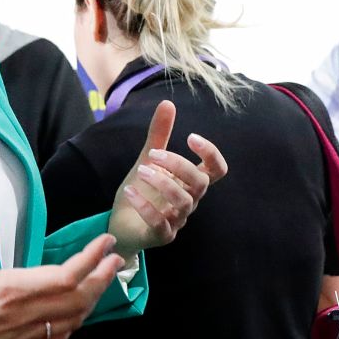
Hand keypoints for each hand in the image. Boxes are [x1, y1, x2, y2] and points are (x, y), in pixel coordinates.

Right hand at [0, 186, 124, 338]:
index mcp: (8, 290)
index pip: (65, 276)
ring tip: (103, 280)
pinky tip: (76, 312)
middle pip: (78, 299)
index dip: (91, 259)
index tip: (105, 242)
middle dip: (102, 278)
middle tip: (116, 258)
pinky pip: (56, 338)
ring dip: (93, 299)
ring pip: (71, 320)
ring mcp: (20, 336)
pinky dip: (74, 323)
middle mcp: (21, 316)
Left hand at [106, 100, 227, 257]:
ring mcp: (177, 220)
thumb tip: (167, 103)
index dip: (211, 154)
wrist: (121, 224)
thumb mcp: (148, 160)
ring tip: (140, 171)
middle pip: (200, 183)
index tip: (191, 137)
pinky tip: (130, 191)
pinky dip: (145, 206)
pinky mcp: (161, 235)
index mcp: (190, 182)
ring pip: (183, 202)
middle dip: (178, 165)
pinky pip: (160, 223)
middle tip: (152, 154)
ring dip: (162, 183)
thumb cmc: (142, 191)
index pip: (217, 170)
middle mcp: (189, 201)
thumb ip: (159, 135)